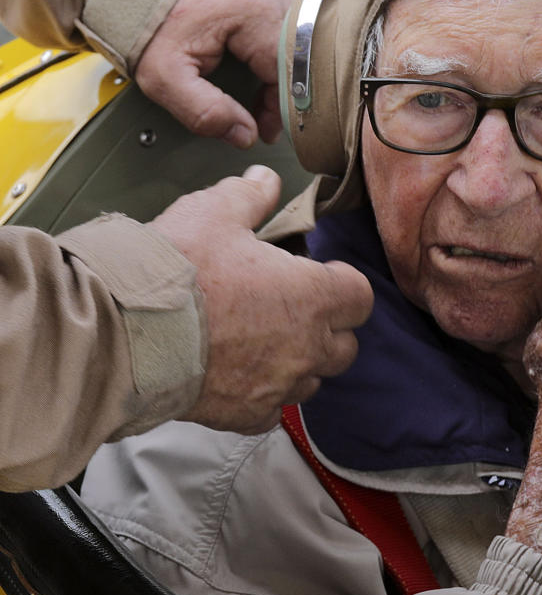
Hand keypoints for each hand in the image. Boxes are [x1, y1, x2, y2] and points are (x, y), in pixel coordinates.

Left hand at [134, 0, 302, 148]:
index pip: (290, 71)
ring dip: (288, 59)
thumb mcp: (162, 77)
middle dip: (286, 86)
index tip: (264, 125)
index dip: (280, 106)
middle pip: (302, 49)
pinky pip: (295, 8)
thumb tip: (245, 134)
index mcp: (253, 8)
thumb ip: (204, 112)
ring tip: (262, 79)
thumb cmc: (145, 21)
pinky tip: (263, 47)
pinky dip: (285, 34)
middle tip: (263, 108)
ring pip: (303, 29)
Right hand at [150, 166, 372, 433]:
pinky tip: (239, 376)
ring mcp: (279, 386)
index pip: (359, 296)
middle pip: (345, 345)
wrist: (128, 330)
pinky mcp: (247, 415)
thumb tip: (266, 179)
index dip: (342, 282)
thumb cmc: (178, 268)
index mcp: (312, 297)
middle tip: (294, 309)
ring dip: (298, 363)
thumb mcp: (214, 211)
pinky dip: (264, 396)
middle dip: (327, 327)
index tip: (320, 274)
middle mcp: (307, 347)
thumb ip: (249, 196)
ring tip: (264, 342)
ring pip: (312, 381)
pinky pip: (272, 411)